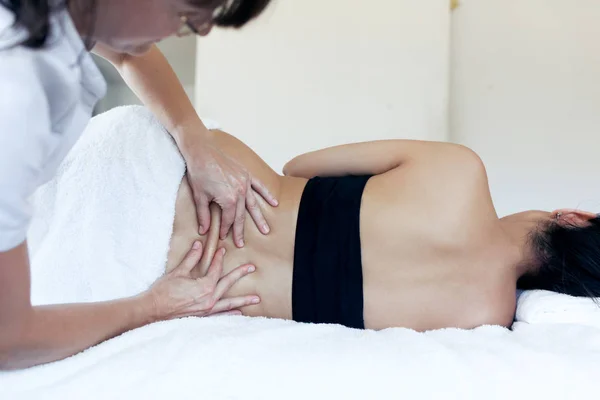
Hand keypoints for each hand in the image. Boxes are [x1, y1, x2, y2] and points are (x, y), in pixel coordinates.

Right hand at [144, 241, 259, 320]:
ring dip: (243, 300)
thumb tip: (199, 245)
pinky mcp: (202, 317)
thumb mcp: (178, 272)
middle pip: (227, 284)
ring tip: (256, 299)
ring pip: (229, 303)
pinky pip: (220, 315)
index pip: (216, 270)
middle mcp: (209, 299)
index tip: (223, 251)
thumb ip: (191, 258)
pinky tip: (238, 313)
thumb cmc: (163, 291)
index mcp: (204, 286)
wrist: (152, 310)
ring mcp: (206, 310)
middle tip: (251, 268)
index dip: (219, 259)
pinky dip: (230, 314)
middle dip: (240, 274)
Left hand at [184, 136, 277, 247]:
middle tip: (242, 243)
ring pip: (253, 205)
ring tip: (265, 230)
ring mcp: (245, 183)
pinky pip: (259, 186)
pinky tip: (274, 203)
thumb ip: (203, 215)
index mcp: (228, 199)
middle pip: (241, 215)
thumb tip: (203, 230)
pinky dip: (267, 194)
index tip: (223, 236)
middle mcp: (240, 192)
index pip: (228, 219)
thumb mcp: (199, 196)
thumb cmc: (199, 172)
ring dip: (259, 218)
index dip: (225, 229)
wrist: (201, 150)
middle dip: (240, 230)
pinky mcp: (246, 174)